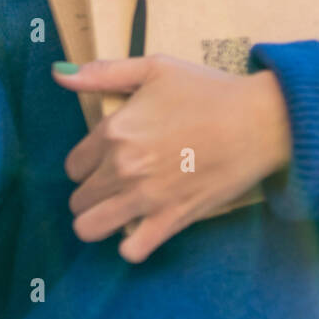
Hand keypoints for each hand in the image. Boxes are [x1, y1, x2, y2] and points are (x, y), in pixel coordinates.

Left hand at [51, 54, 291, 263]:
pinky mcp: (172, 219)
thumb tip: (59, 74)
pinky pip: (132, 250)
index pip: (73, 165)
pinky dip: (130, 245)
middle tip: (115, 184)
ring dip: (98, 222)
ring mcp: (145, 197)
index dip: (86, 164)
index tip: (105, 160)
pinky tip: (140, 230)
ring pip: (90, 228)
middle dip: (91, 193)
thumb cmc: (209, 91)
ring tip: (118, 210)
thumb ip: (104, 73)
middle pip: (79, 198)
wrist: (259, 121)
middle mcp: (122, 167)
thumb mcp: (155, 68)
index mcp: (114, 130)